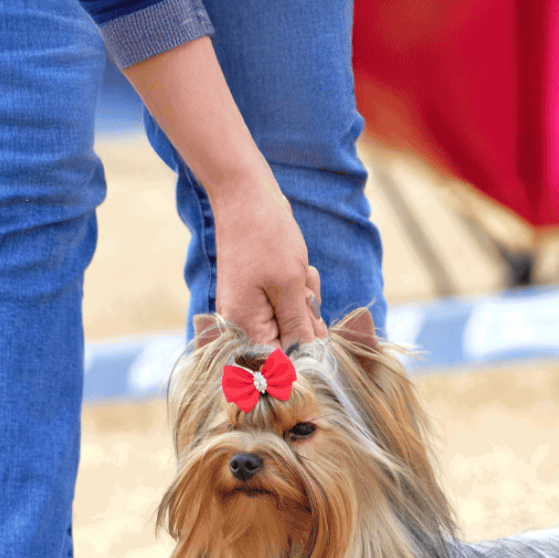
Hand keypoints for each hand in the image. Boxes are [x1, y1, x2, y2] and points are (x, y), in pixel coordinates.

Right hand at [121, 38, 325, 348]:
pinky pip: (290, 305)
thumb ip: (299, 326)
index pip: (279, 362)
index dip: (304, 352)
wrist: (245, 195)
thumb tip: (308, 356)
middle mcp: (244, 324)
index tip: (315, 328)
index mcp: (245, 328)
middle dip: (307, 320)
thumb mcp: (291, 284)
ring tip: (300, 273)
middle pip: (289, 344)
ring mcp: (252, 309)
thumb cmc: (266, 236)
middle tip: (304, 290)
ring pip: (295, 323)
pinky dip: (300, 290)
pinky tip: (298, 269)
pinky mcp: (261, 295)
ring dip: (307, 301)